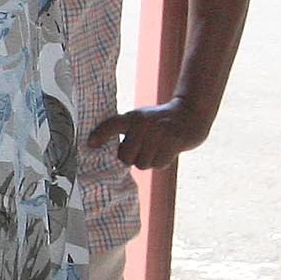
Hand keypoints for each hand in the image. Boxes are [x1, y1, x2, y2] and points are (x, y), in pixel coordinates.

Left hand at [89, 98, 212, 169]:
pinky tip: (165, 150)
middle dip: (131, 158)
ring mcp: (160, 135)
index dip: (100, 134)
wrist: (190, 115)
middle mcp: (145, 125)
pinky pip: (158, 165)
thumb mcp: (140, 118)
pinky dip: (160, 162)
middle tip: (140, 150)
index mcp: (133, 117)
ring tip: (154, 148)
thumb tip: (99, 147)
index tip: (90, 144)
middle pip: (125, 157)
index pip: (112, 125)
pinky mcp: (174, 144)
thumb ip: (123, 130)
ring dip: (147, 160)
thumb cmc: (159, 120)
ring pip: (142, 164)